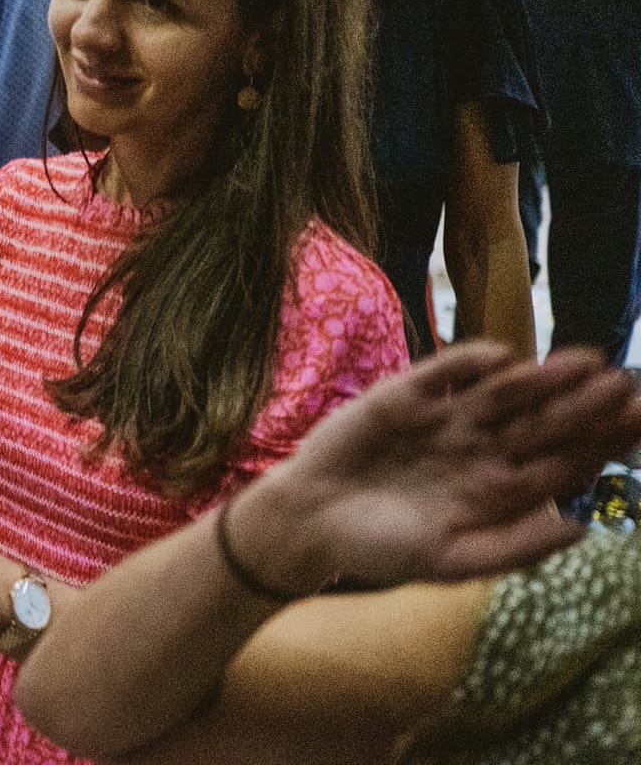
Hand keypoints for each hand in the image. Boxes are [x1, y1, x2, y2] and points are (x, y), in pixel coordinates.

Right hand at [239, 342, 640, 590]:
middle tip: (625, 385)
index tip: (639, 425)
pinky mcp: (404, 396)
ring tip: (583, 363)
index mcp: (498, 490)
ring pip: (503, 393)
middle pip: (543, 422)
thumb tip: (581, 528)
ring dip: (542, 378)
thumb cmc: (379, 548)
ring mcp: (444, 419)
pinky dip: (469, 362)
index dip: (600, 444)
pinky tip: (502, 356)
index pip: (562, 462)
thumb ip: (514, 546)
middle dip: (584, 406)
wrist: (310, 523)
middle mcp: (479, 449)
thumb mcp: (451, 562)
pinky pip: (443, 372)